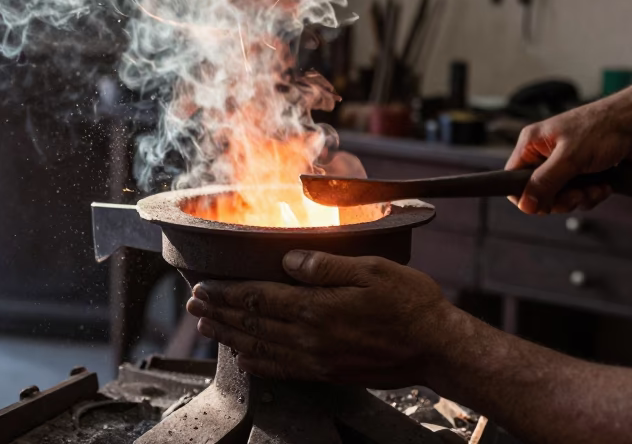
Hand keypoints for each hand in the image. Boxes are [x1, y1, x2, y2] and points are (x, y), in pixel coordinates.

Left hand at [187, 251, 461, 388]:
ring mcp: (317, 359)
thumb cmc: (410, 303)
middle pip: (252, 324)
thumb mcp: (371, 269)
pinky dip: (257, 363)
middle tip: (194, 305)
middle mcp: (310, 337)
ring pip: (261, 347)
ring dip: (230, 336)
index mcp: (316, 307)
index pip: (258, 297)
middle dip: (219, 313)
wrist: (437, 348)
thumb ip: (325, 264)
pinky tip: (245, 358)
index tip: (203, 286)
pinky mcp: (328, 372)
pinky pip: (282, 369)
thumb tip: (288, 259)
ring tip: (208, 328)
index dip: (227, 292)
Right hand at [507, 95, 631, 214]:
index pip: (513, 179)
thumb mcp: (571, 158)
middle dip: (563, 199)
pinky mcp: (580, 170)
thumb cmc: (603, 128)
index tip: (549, 202)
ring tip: (597, 186)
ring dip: (582, 197)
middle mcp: (544, 153)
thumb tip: (525, 205)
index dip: (528, 197)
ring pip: (561, 196)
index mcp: (532, 144)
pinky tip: (604, 184)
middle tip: (579, 194)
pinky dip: (592, 193)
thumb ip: (545, 182)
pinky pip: (578, 193)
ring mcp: (562, 162)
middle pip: (539, 193)